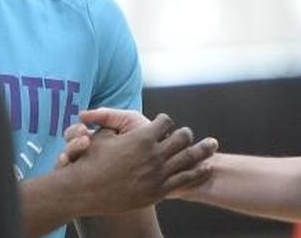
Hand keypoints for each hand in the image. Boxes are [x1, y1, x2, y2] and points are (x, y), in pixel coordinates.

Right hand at [57, 112, 217, 215]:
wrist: (87, 193)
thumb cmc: (91, 163)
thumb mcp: (101, 136)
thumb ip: (108, 119)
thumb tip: (104, 107)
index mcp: (142, 138)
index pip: (165, 122)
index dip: (165, 120)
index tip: (165, 122)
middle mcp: (154, 155)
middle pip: (183, 138)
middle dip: (186, 134)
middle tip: (187, 134)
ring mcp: (159, 174)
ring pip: (190, 158)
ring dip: (203, 149)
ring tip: (213, 144)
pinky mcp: (160, 191)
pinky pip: (187, 179)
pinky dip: (199, 171)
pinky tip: (207, 167)